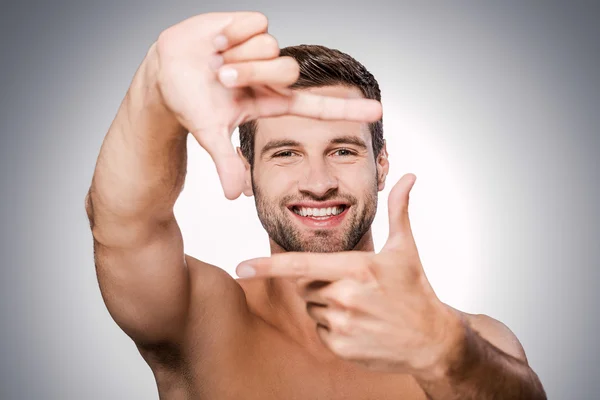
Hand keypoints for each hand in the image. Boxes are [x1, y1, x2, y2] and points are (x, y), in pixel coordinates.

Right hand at [151, 11, 382, 199]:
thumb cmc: (191, 103)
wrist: (166, 72)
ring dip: (237, 55)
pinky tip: (217, 41)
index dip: (347, 109)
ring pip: (271, 45)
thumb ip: (226, 163)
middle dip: (251, 73)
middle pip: (288, 69)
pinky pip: (256, 23)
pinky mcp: (251, 24)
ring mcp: (263, 49)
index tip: (378, 112)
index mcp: (272, 101)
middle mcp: (273, 75)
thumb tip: (234, 195)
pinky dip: (231, 33)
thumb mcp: (210, 134)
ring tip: (216, 61)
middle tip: (223, 79)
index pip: (317, 106)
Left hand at [235, 174, 464, 376]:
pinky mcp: (341, 347)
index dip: (268, 266)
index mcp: (356, 268)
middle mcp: (345, 296)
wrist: (432, 340)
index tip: (242, 267)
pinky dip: (333, 327)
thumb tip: (409, 177)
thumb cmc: (416, 290)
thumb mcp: (405, 249)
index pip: (301, 265)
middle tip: (352, 286)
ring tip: (359, 306)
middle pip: (305, 285)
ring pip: (311, 307)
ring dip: (327, 305)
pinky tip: (359, 325)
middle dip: (319, 282)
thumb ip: (398, 210)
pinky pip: (320, 330)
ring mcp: (342, 324)